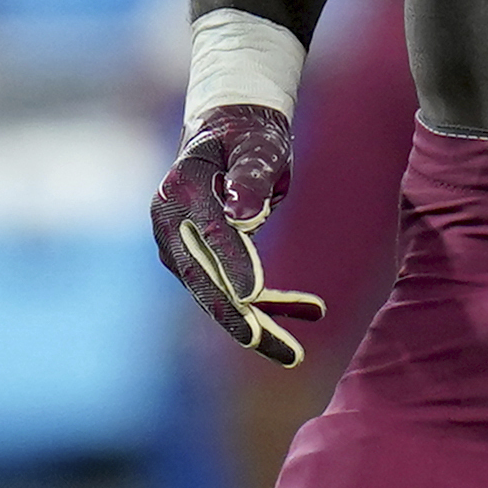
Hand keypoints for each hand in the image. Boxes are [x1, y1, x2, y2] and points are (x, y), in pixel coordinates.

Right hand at [149, 104, 326, 366]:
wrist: (232, 132)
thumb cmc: (247, 134)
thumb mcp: (255, 145)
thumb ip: (250, 175)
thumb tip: (244, 215)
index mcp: (180, 193)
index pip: (209, 235)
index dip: (232, 265)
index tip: (254, 294)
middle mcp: (174, 228)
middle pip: (206, 279)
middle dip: (239, 317)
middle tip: (268, 346)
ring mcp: (186, 249)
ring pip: (224, 294)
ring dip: (261, 323)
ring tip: (295, 354)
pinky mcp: (207, 260)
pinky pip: (240, 289)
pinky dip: (274, 304)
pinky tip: (314, 312)